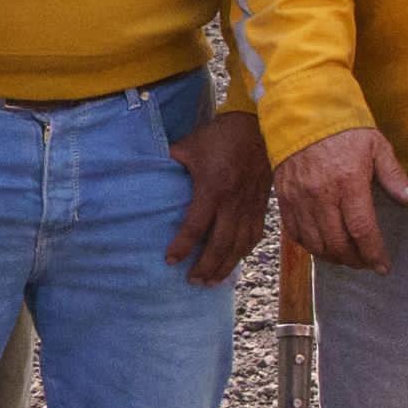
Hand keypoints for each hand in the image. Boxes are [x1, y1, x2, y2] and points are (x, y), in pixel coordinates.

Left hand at [166, 108, 272, 285]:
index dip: (182, 246)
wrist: (258, 126)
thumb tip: (146, 171)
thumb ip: (169, 161)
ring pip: (240, 245)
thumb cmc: (219, 136)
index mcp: (213, 188)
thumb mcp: (189, 145)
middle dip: (206, 266)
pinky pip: (254, 236)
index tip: (170, 260)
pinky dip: (243, 253)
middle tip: (192, 281)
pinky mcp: (262, 205)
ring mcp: (250, 205)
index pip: (196, 226)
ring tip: (211, 282)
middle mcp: (233, 202)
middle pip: (221, 244)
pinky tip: (233, 262)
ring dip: (225, 266)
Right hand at [277, 127, 407, 273]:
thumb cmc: (343, 127)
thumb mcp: (376, 146)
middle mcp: (321, 194)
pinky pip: (295, 233)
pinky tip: (323, 245)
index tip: (383, 266)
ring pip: (315, 243)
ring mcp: (299, 198)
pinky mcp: (284, 197)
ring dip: (333, 257)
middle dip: (355, 260)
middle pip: (338, 243)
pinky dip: (310, 246)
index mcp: (348, 181)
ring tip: (347, 256)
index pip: (362, 230)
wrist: (300, 111)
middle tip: (366, 262)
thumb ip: (394, 177)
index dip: (373, 253)